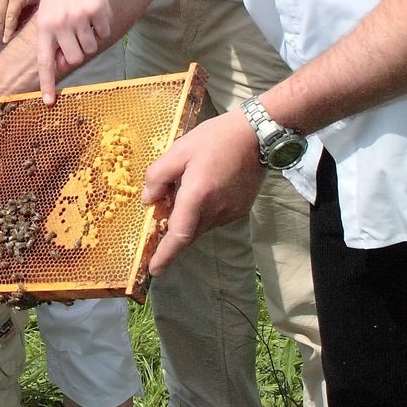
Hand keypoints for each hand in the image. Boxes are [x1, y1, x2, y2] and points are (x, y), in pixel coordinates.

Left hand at [34, 0, 110, 99]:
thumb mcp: (47, 14)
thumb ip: (52, 38)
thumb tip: (62, 64)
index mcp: (43, 28)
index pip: (44, 62)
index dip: (47, 84)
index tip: (49, 102)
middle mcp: (59, 25)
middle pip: (75, 57)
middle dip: (79, 50)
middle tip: (77, 34)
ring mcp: (78, 18)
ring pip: (91, 46)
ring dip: (91, 37)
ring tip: (83, 19)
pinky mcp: (95, 10)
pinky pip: (104, 32)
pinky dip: (102, 25)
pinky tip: (93, 10)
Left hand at [142, 111, 263, 272]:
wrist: (257, 136)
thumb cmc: (216, 139)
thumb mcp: (179, 149)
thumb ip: (158, 175)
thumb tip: (149, 200)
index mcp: (198, 194)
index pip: (179, 234)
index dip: (165, 254)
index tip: (153, 270)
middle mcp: (215, 210)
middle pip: (189, 234)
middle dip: (172, 237)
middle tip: (157, 230)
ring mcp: (230, 212)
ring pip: (201, 227)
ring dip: (188, 221)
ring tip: (183, 197)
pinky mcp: (239, 210)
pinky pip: (214, 220)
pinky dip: (202, 214)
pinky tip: (203, 192)